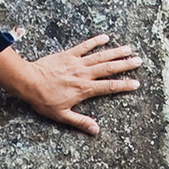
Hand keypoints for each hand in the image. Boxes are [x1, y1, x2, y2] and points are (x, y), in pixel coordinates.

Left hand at [21, 35, 141, 134]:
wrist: (29, 82)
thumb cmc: (44, 100)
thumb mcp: (62, 115)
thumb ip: (80, 122)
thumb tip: (96, 130)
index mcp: (85, 89)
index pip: (109, 87)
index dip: (124, 85)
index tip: (136, 83)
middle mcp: (84, 74)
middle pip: (109, 68)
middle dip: (125, 64)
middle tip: (139, 61)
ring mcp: (77, 63)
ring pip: (100, 56)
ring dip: (116, 52)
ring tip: (129, 49)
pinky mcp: (68, 54)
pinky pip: (84, 46)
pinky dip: (95, 41)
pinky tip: (105, 37)